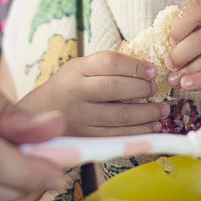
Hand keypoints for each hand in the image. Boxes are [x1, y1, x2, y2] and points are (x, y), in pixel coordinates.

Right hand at [19, 51, 167, 135]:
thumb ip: (106, 66)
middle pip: (115, 89)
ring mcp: (81, 117)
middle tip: (155, 89)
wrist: (38, 114)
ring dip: (147, 113)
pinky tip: (152, 126)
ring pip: (120, 116)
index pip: (110, 62)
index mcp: (77, 70)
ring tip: (162, 110)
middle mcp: (77, 93)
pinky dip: (140, 132)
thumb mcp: (79, 67)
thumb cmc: (68, 86)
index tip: (153, 71)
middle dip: (142, 89)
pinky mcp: (87, 137)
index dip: (136, 66)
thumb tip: (145, 68)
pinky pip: (118, 136)